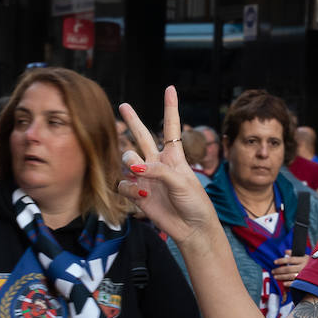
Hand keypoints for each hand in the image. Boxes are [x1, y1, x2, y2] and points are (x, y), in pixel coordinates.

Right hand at [117, 87, 220, 245]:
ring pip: (127, 159)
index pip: (171, 127)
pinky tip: (141, 195)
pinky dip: (129, 188)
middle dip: (133, 120)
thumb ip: (158, 171)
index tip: (170, 89)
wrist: (191, 228)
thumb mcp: (182, 182)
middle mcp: (157, 163)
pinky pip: (123, 184)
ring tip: (138, 171)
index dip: (170, 107)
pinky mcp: (137, 194)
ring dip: (128, 162)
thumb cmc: (194, 203)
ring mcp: (146, 178)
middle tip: (123, 105)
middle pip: (142, 136)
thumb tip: (135, 167)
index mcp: (174, 156)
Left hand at [274, 255, 309, 286]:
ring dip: (282, 277)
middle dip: (279, 270)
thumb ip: (294, 254)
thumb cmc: (311, 264)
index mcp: (303, 260)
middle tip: (273, 271)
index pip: (290, 259)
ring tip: (276, 277)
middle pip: (288, 268)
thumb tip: (285, 251)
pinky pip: (296, 283)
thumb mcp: (305, 257)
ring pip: (290, 276)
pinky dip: (289, 284)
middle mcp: (303, 267)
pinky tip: (284, 284)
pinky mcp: (305, 282)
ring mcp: (304, 275)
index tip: (275, 262)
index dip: (282, 260)